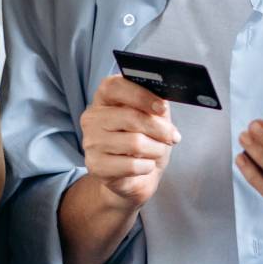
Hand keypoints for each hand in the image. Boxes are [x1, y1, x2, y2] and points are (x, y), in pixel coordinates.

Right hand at [81, 75, 180, 209]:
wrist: (136, 176)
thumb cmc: (145, 141)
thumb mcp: (154, 117)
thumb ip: (155, 106)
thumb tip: (162, 103)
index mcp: (104, 98)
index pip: (114, 86)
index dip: (141, 96)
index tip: (162, 108)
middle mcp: (92, 118)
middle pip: (131, 117)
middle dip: (160, 129)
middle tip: (172, 137)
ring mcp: (91, 142)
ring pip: (134, 143)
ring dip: (156, 149)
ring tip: (157, 151)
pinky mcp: (95, 166)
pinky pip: (131, 165)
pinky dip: (147, 166)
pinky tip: (146, 165)